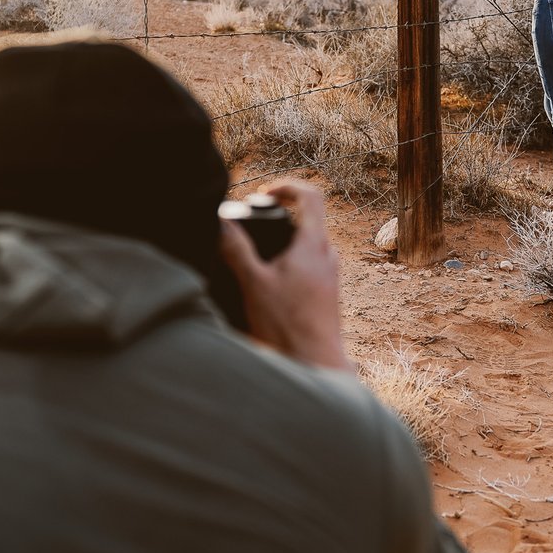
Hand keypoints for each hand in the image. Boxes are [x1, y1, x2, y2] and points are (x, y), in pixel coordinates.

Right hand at [219, 179, 351, 371]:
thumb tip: (222, 222)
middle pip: (308, 220)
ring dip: (285, 242)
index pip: (310, 196)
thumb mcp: (253, 284)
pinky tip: (270, 283)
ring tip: (259, 256)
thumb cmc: (287, 327)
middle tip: (254, 224)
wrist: (316, 366)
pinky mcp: (328, 294)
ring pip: (309, 245)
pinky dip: (291, 262)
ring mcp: (331, 276)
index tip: (264, 194)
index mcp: (314, 246)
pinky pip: (311, 266)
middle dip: (280, 217)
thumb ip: (236, 249)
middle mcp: (328, 256)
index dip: (286, 187)